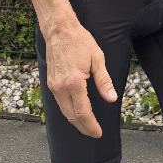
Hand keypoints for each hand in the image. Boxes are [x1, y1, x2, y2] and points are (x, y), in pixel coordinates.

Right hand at [45, 21, 117, 137]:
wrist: (59, 30)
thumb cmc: (79, 41)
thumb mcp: (97, 58)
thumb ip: (104, 81)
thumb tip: (111, 98)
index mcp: (74, 82)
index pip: (83, 112)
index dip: (91, 125)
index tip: (98, 132)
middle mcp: (61, 87)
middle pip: (71, 116)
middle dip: (83, 127)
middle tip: (94, 132)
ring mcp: (53, 86)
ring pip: (64, 111)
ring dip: (75, 121)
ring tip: (87, 125)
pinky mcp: (51, 83)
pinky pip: (59, 103)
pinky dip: (68, 111)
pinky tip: (76, 111)